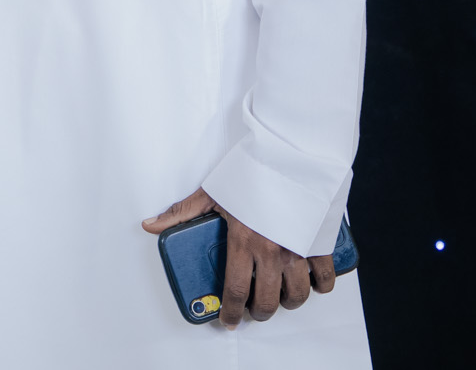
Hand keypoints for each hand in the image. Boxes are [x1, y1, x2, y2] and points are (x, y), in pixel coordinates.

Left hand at [141, 188, 334, 327]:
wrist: (289, 154)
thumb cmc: (250, 171)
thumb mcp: (212, 192)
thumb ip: (182, 212)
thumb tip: (150, 225)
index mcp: (244, 241)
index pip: (234, 290)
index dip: (229, 312)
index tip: (227, 320)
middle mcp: (272, 250)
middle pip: (267, 301)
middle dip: (258, 313)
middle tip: (252, 310)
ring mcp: (298, 248)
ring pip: (297, 295)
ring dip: (287, 303)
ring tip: (278, 298)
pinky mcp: (319, 242)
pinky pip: (325, 277)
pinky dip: (320, 286)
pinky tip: (310, 283)